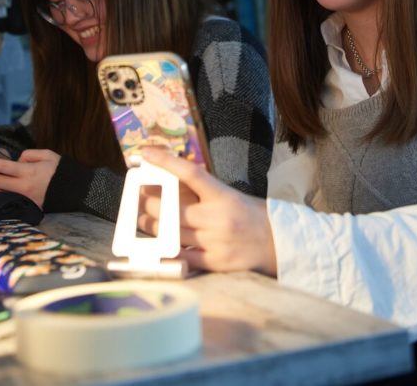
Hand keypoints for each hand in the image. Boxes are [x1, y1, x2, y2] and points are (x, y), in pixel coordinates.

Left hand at [0, 149, 60, 208]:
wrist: (74, 190)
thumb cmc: (61, 170)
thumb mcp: (47, 154)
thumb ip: (29, 155)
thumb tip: (17, 161)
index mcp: (29, 172)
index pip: (3, 167)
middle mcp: (24, 186)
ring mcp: (24, 198)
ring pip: (0, 193)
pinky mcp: (26, 206)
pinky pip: (8, 199)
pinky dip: (1, 194)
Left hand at [136, 148, 276, 275]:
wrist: (279, 244)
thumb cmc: (253, 215)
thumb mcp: (231, 195)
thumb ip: (205, 191)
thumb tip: (173, 182)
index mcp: (223, 195)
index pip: (189, 172)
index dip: (165, 161)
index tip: (145, 153)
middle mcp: (217, 218)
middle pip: (171, 207)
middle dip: (147, 201)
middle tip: (136, 196)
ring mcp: (214, 242)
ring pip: (171, 233)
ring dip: (151, 226)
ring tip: (141, 220)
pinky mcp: (214, 263)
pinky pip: (181, 257)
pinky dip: (167, 250)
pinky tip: (157, 245)